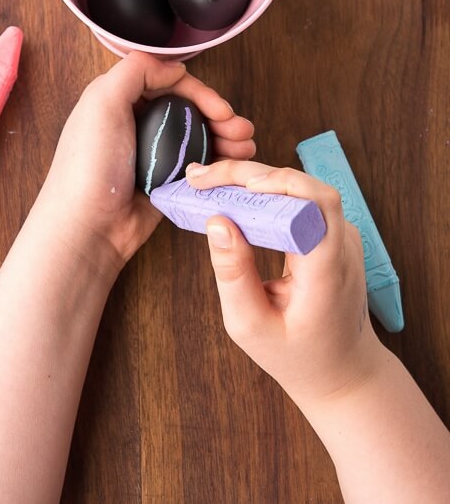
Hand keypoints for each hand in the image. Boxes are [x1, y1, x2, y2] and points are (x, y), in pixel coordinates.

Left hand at [38, 52, 255, 278]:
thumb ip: (135, 70)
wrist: (88, 227)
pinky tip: (236, 164)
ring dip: (226, 138)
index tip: (221, 110)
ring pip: (198, 137)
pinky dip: (219, 163)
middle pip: (189, 109)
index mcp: (119, 101)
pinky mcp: (165, 183)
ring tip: (246, 148)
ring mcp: (153, 155)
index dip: (200, 92)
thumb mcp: (102, 102)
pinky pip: (198, 166)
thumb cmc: (89, 166)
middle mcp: (137, 124)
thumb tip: (175, 67)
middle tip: (241, 131)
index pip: (170, 83)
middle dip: (220, 116)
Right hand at [186, 159, 383, 405]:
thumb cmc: (298, 355)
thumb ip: (233, 274)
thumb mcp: (251, 326)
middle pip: (301, 186)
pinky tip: (232, 197)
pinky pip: (298, 201)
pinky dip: (263, 194)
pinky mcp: (332, 233)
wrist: (343, 372)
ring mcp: (342, 236)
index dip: (279, 182)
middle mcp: (343, 244)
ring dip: (252, 180)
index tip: (237, 186)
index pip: (317, 202)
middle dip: (247, 174)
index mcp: (329, 269)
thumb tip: (217, 221)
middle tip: (201, 178)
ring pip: (298, 188)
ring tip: (208, 183)